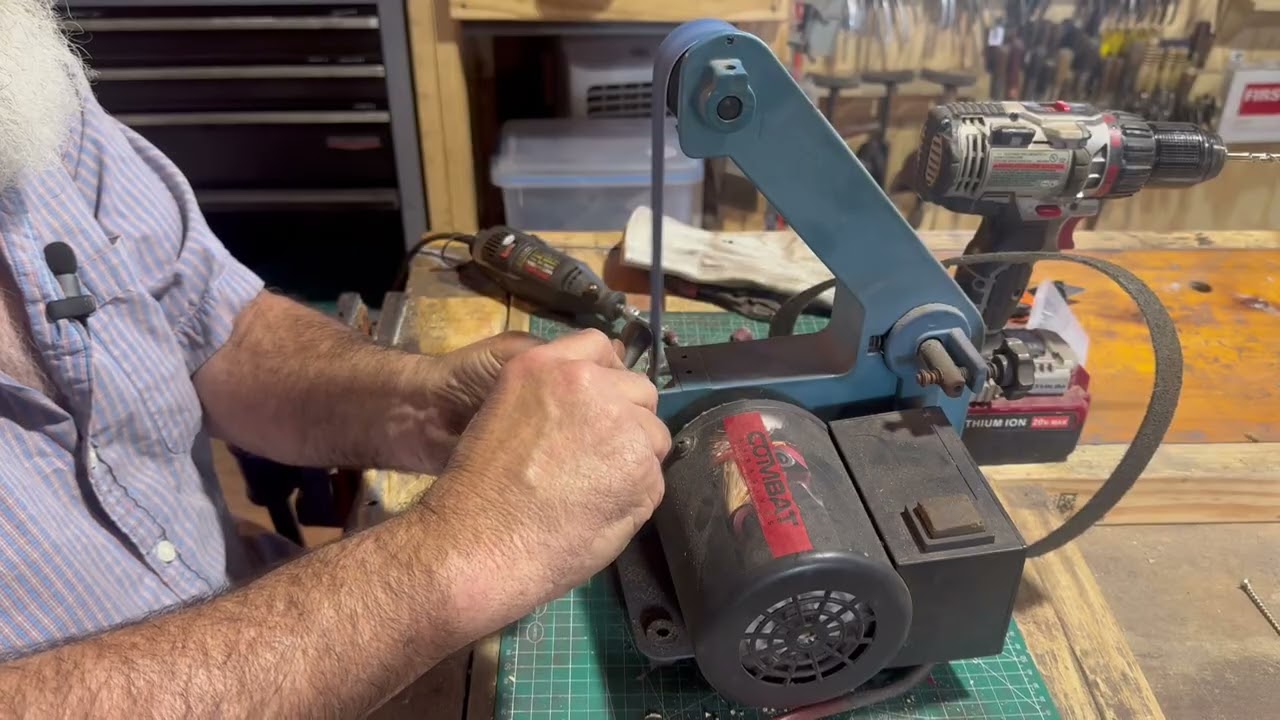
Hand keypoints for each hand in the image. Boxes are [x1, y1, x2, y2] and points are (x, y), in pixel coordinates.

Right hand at [418, 330, 669, 630]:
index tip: (599, 405)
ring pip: (653, 435)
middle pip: (638, 390)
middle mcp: (589, 384)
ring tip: (595, 489)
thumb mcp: (503, 411)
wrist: (479, 542)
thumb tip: (591, 404)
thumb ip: (551, 397)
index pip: (599, 347)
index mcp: (547, 365)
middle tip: (596, 458)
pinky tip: (600, 511)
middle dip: (627, 419)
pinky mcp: (642, 468)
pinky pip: (654, 477)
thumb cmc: (478, 488)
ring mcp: (621, 424)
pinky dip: (636, 495)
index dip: (605, 379)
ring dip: (635, 458)